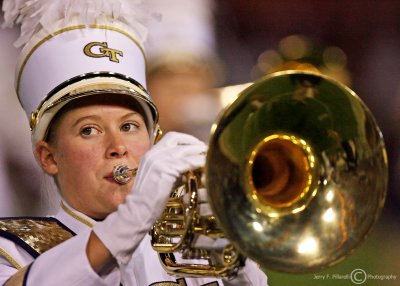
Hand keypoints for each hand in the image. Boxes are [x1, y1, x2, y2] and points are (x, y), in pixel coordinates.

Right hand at [93, 132, 206, 264]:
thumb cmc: (150, 199)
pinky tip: (204, 164)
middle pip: (177, 140)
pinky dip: (197, 162)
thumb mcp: (161, 178)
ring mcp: (158, 161)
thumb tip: (189, 168)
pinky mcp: (165, 171)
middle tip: (205, 148)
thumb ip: (174, 171)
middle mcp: (153, 154)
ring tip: (207, 155)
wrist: (138, 210)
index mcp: (151, 154)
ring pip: (184, 150)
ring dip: (198, 151)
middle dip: (194, 143)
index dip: (186, 139)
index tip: (196, 144)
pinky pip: (186, 162)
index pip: (170, 138)